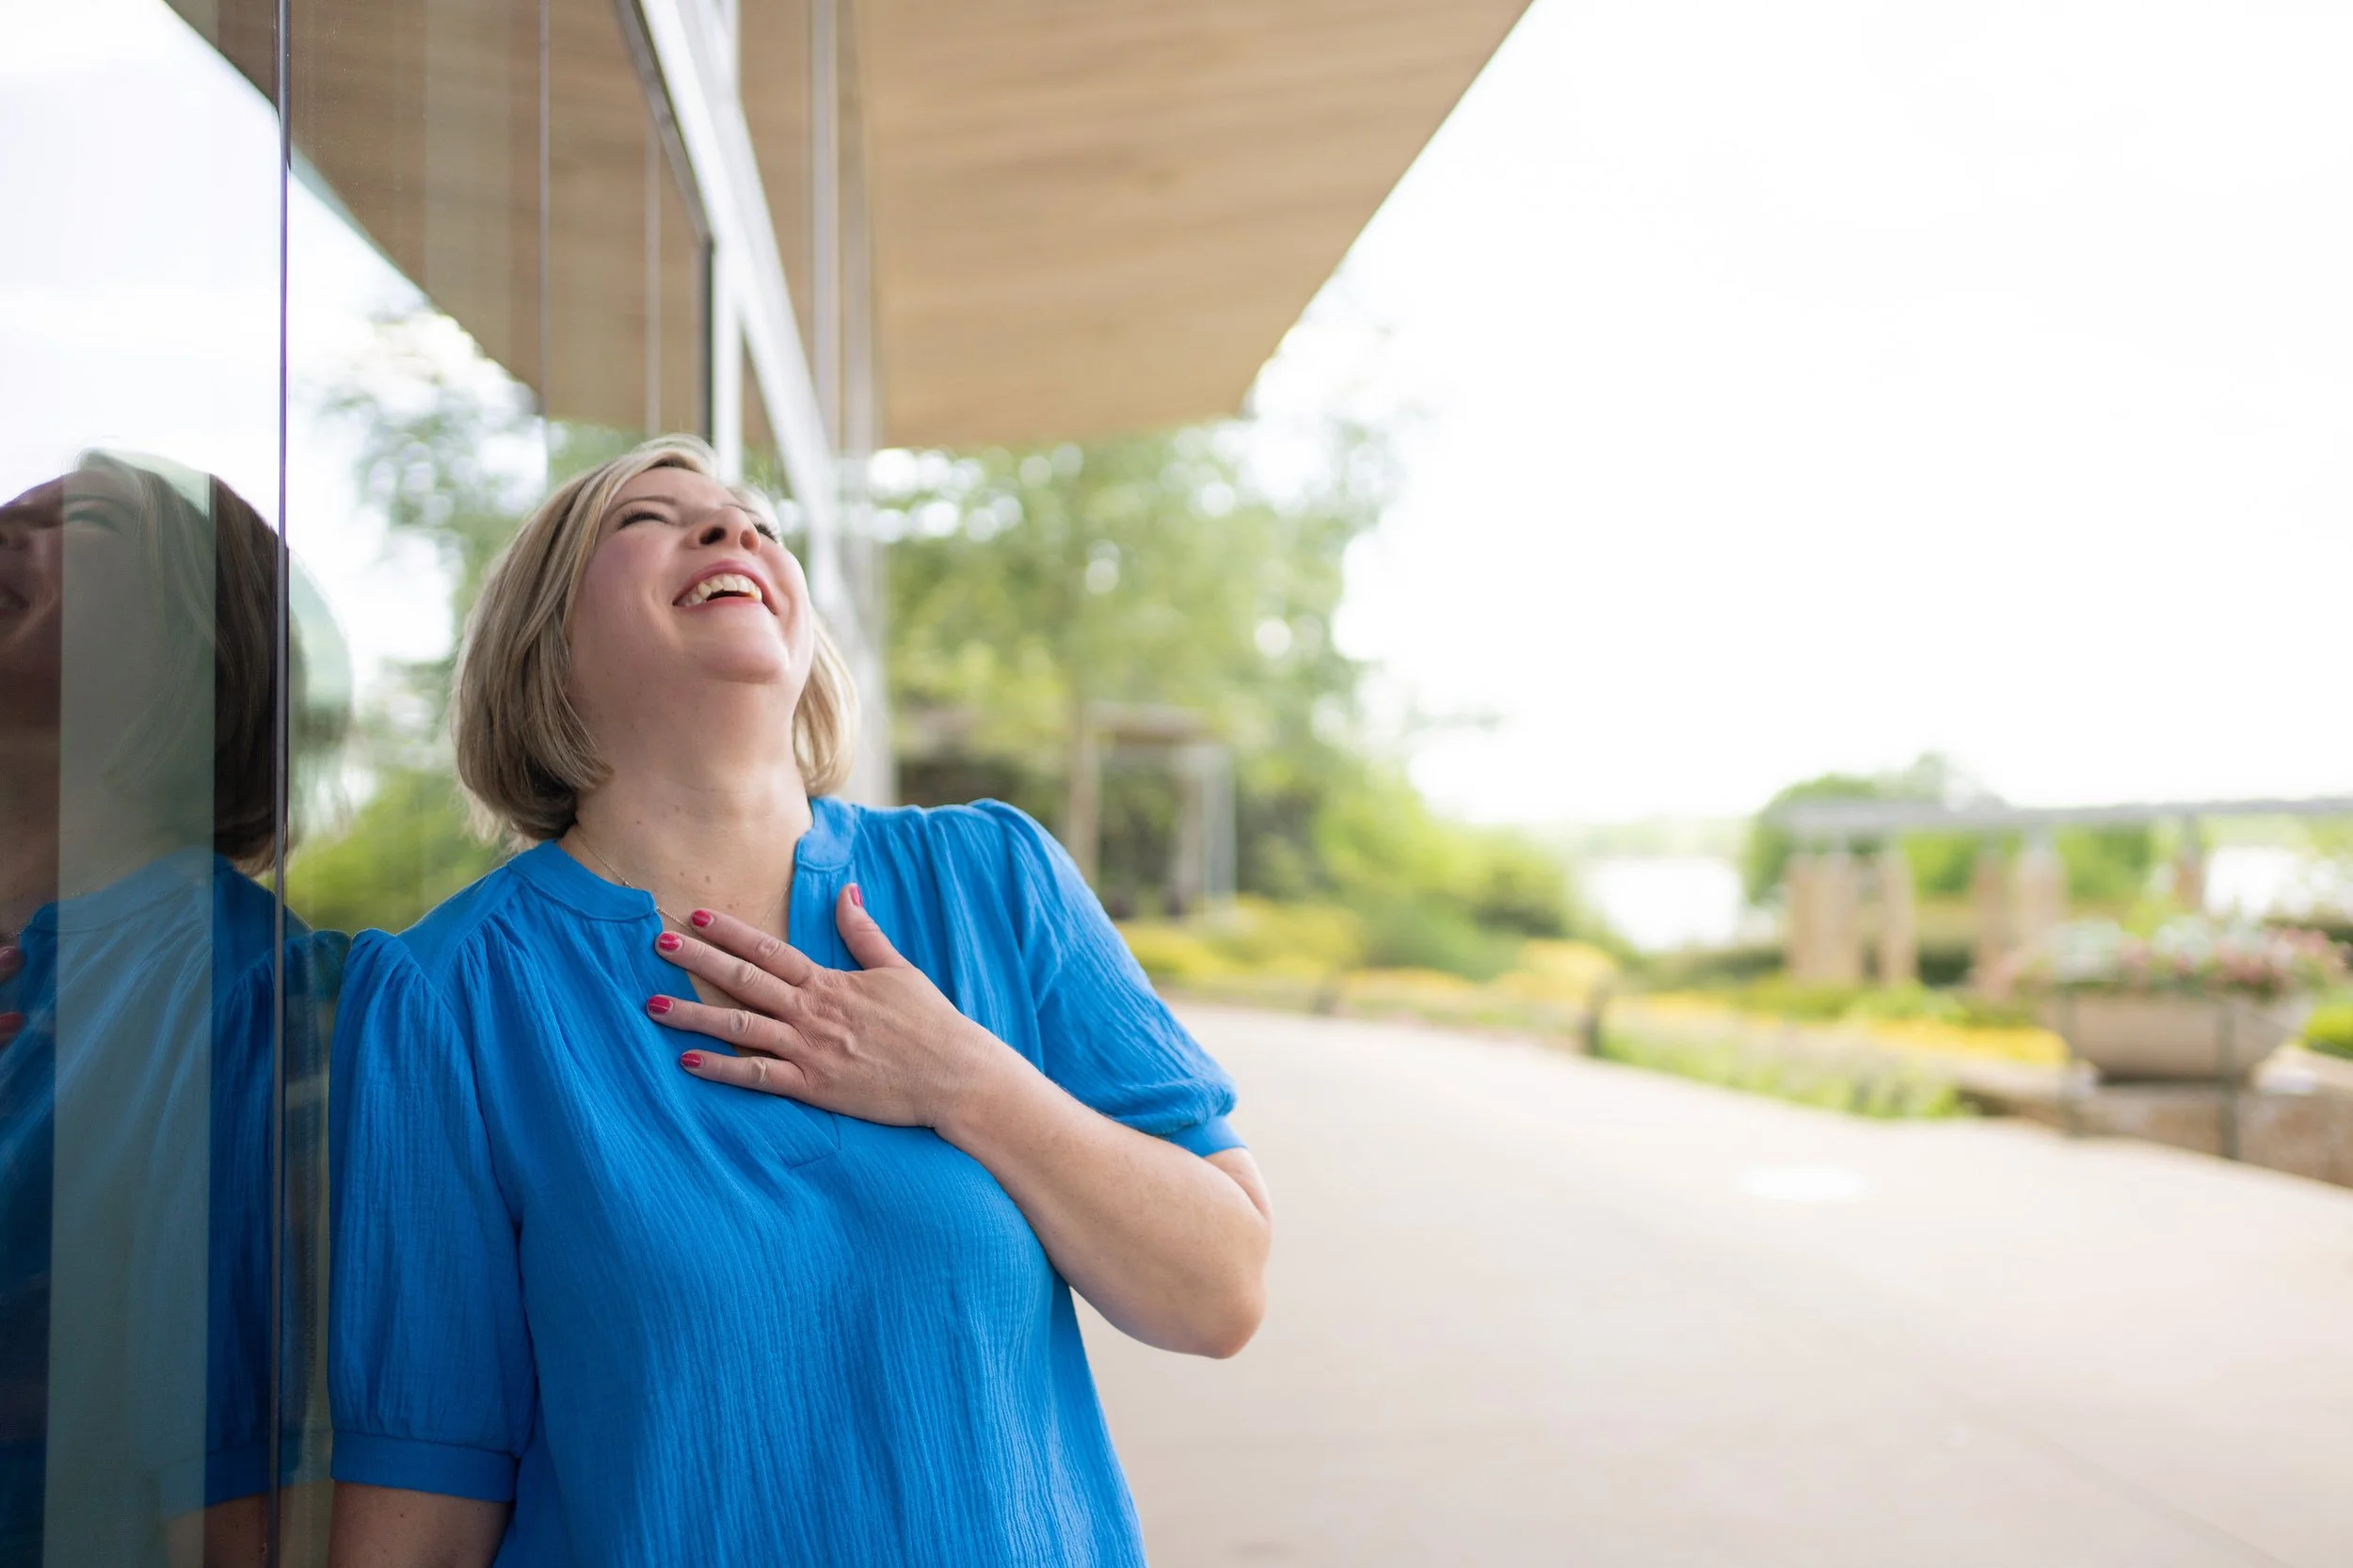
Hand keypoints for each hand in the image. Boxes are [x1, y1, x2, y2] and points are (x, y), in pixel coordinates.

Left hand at [646, 885, 1010, 1128]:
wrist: (953, 1074)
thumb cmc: (930, 1023)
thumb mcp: (898, 970)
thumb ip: (864, 933)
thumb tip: (848, 892)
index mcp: (829, 981)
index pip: (769, 950)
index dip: (729, 932)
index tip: (696, 915)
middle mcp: (812, 1011)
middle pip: (743, 980)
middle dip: (697, 959)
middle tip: (658, 943)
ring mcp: (810, 1050)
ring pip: (740, 1027)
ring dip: (693, 1014)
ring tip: (652, 1005)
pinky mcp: (813, 1086)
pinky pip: (758, 1075)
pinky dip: (722, 1069)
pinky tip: (688, 1061)